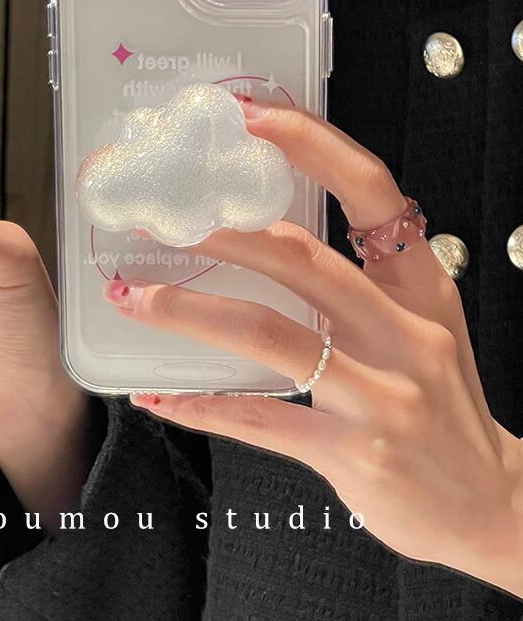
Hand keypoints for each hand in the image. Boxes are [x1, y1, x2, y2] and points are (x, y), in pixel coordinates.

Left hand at [107, 102, 522, 596]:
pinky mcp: (353, 452)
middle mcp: (405, 330)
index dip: (310, 144)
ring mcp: (382, 394)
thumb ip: (355, 283)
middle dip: (220, 233)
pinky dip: (200, 405)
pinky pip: (260, 419)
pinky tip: (157, 396)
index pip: (370, 191)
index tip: (250, 117)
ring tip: (133, 299)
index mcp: (419, 285)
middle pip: (300, 258)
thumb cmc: (440, 402)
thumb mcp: (417, 325)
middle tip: (156, 221)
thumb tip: (264, 242)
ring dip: (190, 312)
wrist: (490, 503)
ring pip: (269, 335)